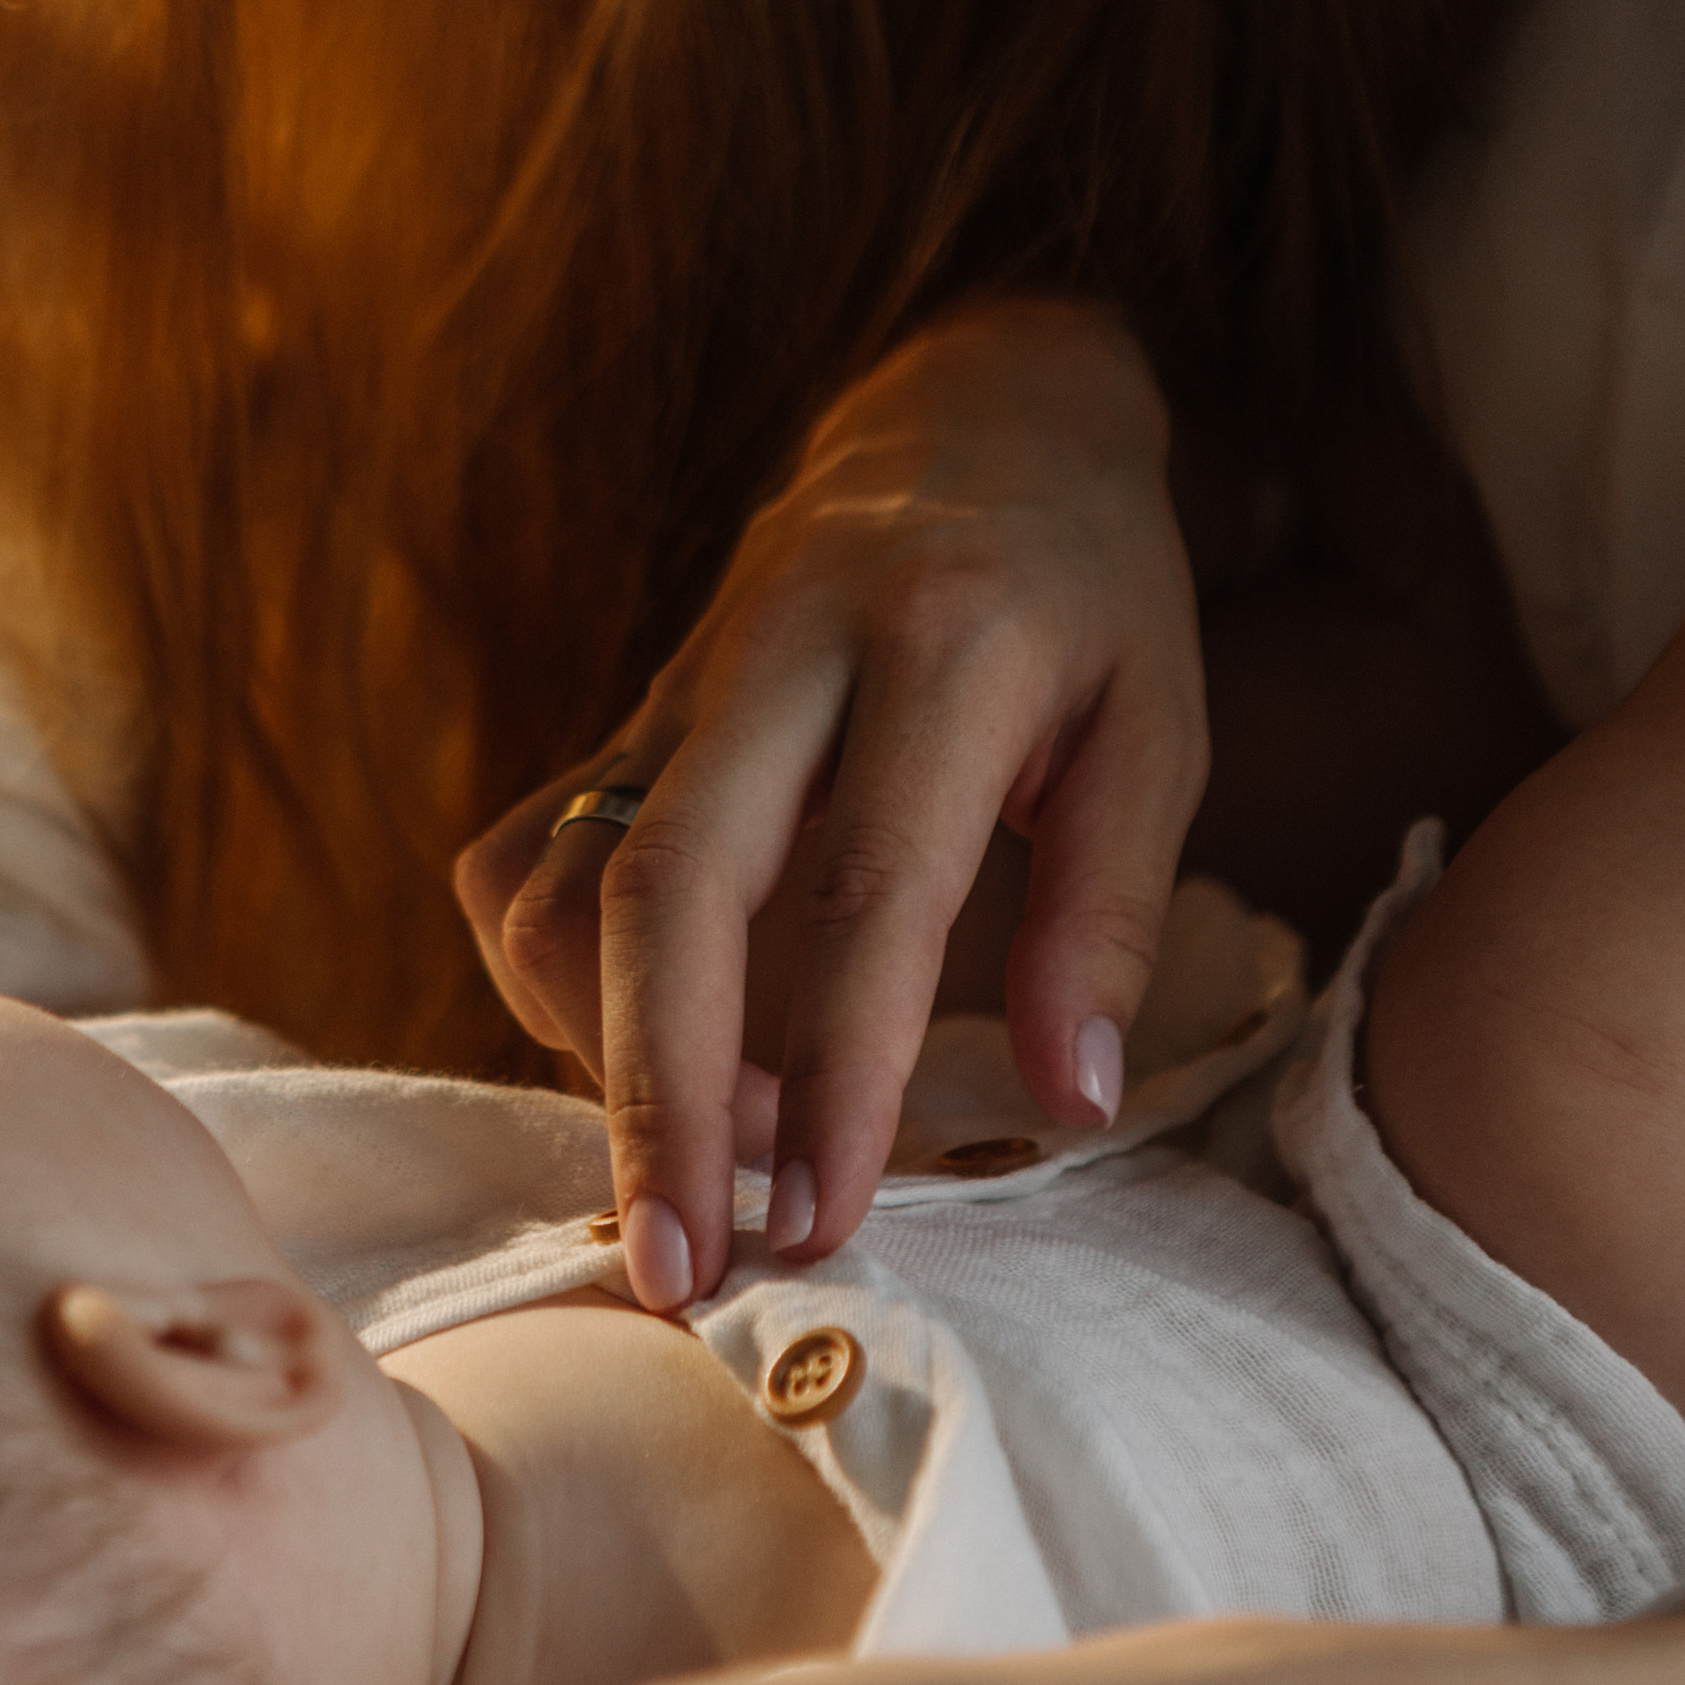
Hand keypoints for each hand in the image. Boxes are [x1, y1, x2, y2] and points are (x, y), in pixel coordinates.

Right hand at [456, 297, 1206, 1305]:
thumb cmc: (1089, 594)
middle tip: (677, 1269)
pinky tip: (642, 1049)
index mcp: (944, 648)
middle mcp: (783, 655)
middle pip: (665, 891)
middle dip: (658, 1100)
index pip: (869, 888)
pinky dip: (549, 983)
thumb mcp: (1162, 725)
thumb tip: (1067, 1101)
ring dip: (603, 1054)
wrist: (974, 416)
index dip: (839, 1071)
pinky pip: (523, 855)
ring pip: (563, 880)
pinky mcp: (621, 713)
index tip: (824, 1224)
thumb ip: (1110, 912)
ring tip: (706, 1168)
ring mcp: (680, 684)